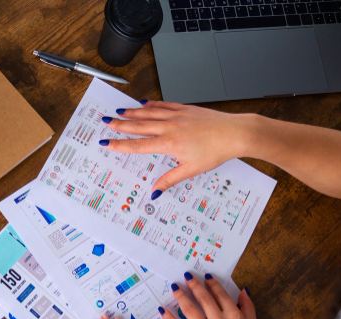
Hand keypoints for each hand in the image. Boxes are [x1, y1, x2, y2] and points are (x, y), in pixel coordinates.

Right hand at [103, 102, 255, 193]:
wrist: (234, 133)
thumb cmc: (215, 151)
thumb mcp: (191, 170)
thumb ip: (170, 180)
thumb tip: (154, 192)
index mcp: (169, 144)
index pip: (138, 145)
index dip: (120, 145)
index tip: (107, 143)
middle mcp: (169, 127)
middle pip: (139, 126)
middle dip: (121, 125)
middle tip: (106, 122)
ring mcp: (177, 115)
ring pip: (149, 113)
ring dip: (132, 113)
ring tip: (119, 111)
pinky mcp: (185, 109)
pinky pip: (163, 105)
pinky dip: (152, 104)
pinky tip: (143, 103)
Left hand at [160, 275, 268, 318]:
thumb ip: (248, 307)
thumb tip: (243, 290)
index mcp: (234, 316)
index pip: (220, 294)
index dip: (211, 283)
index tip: (205, 276)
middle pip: (203, 299)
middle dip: (193, 285)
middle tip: (186, 276)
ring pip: (190, 310)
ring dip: (181, 296)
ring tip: (174, 287)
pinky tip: (163, 310)